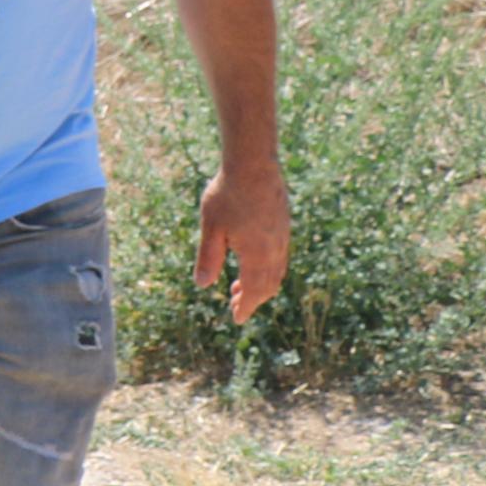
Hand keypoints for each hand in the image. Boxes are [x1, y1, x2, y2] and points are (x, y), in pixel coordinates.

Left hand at [200, 150, 291, 321]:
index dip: (245, 307)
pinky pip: (280, 257)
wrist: (253, 165)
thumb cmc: (227, 195)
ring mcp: (282, 237)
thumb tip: (202, 286)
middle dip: (252, 299)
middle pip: (268, 285)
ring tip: (238, 288)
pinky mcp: (283, 226)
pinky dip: (267, 269)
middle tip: (234, 306)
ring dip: (260, 285)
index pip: (254, 291)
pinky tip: (252, 263)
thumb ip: (208, 258)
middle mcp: (275, 249)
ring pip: (276, 272)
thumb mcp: (211, 228)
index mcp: (258, 254)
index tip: (237, 320)